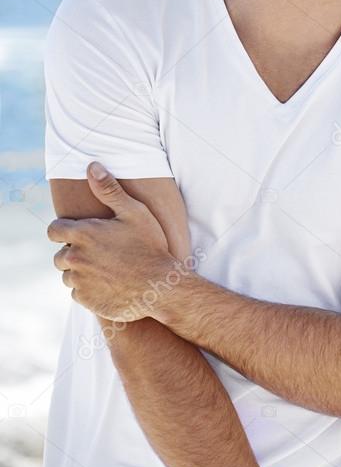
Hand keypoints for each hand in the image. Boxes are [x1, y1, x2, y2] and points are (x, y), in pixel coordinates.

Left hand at [47, 161, 179, 320]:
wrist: (160, 286)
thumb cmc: (150, 246)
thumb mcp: (134, 212)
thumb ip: (109, 189)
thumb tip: (91, 166)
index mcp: (82, 235)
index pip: (53, 231)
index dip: (64, 231)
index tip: (80, 234)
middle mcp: (75, 258)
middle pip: (59, 255)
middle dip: (73, 252)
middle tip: (99, 253)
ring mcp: (79, 281)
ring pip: (68, 275)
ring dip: (80, 272)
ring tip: (106, 269)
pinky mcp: (86, 300)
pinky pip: (78, 293)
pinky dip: (89, 290)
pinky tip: (109, 284)